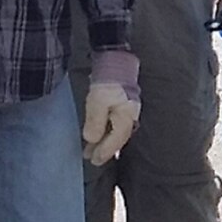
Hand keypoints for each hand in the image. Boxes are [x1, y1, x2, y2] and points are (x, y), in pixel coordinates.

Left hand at [82, 49, 142, 164]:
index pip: (116, 141)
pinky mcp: (124, 105)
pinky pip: (116, 126)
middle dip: (104, 150)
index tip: (94, 160)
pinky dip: (107, 132)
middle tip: (92, 159)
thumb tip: (91, 139)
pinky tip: (100, 134)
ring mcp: (128, 112)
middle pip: (118, 139)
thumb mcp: (97, 102)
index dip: (104, 152)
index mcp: (125, 118)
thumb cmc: (107, 81)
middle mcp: (130, 117)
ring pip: (117, 133)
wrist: (115, 60)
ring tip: (92, 149)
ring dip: (105, 142)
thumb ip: (95, 122)